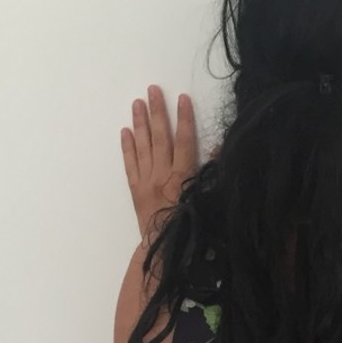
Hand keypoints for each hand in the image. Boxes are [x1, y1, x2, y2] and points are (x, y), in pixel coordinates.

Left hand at [121, 85, 198, 242]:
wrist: (166, 253)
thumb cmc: (191, 230)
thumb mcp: (206, 203)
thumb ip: (210, 176)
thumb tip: (216, 149)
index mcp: (182, 179)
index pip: (184, 142)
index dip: (184, 119)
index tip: (183, 98)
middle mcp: (162, 176)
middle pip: (160, 138)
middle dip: (157, 112)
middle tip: (152, 89)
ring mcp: (146, 182)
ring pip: (143, 147)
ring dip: (140, 123)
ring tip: (137, 103)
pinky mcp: (135, 191)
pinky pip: (130, 165)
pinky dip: (127, 147)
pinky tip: (125, 131)